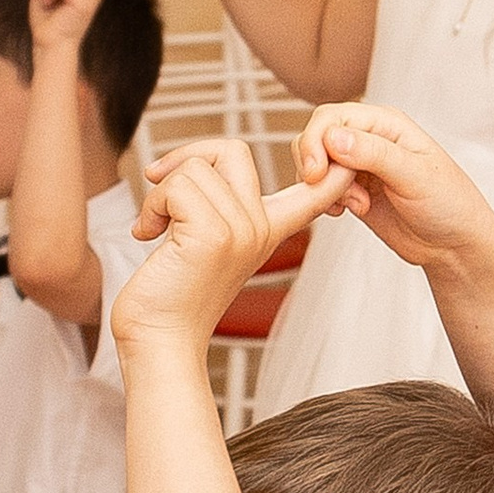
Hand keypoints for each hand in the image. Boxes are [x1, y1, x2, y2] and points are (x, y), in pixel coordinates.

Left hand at [116, 145, 344, 355]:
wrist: (159, 342)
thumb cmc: (171, 295)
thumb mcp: (207, 242)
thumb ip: (218, 204)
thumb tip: (196, 159)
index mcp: (268, 230)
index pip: (315, 191)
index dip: (331, 169)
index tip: (346, 164)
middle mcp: (261, 228)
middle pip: (232, 151)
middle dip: (187, 158)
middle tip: (160, 184)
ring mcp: (242, 231)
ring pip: (195, 168)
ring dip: (159, 192)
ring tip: (155, 226)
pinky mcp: (214, 235)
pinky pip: (175, 186)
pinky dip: (151, 206)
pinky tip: (147, 234)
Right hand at [302, 101, 493, 282]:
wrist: (454, 245)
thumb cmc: (450, 205)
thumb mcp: (416, 176)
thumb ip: (375, 154)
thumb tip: (334, 138)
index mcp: (387, 124)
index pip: (332, 117)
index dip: (316, 141)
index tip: (316, 173)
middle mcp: (370, 139)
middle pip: (317, 136)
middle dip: (314, 164)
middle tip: (329, 192)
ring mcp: (359, 165)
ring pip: (316, 163)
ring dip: (324, 187)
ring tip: (356, 205)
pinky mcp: (353, 191)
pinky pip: (322, 188)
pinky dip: (325, 200)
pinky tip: (347, 212)